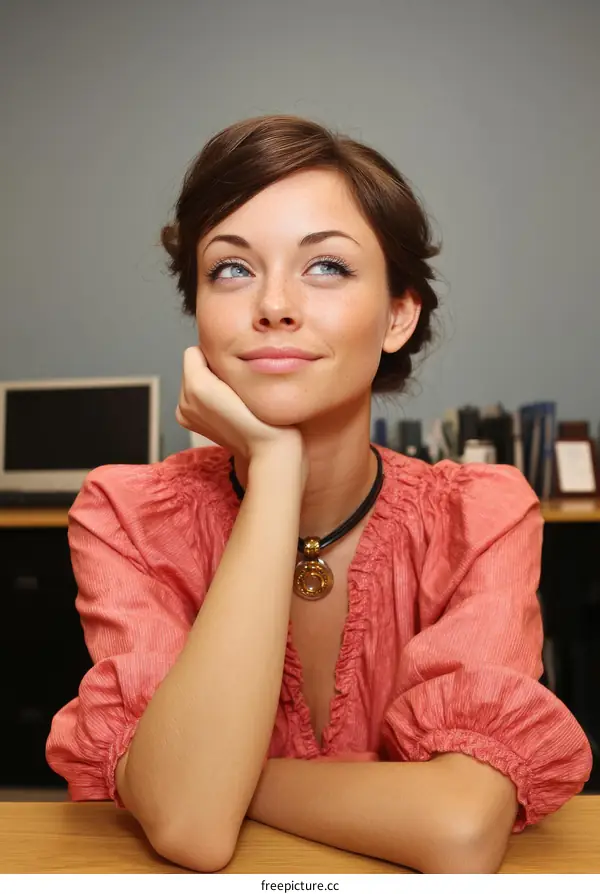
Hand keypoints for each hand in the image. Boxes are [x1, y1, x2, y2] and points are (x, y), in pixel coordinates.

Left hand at [176, 346, 302, 461]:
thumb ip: (219, 357)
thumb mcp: (244, 375)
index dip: (217, 355)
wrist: (269, 450)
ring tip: (233, 397)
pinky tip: (227, 407)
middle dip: (211, 370)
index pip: (195, 351)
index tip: (234, 370)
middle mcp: (184, 401)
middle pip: (193, 366)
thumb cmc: (264, 413)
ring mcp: (185, 414)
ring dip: (210, 382)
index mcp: (195, 386)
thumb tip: (212, 349)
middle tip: (236, 386)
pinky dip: (208, 396)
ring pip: (194, 379)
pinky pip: (193, 395)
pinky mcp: (190, 422)